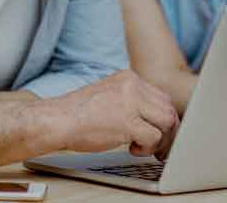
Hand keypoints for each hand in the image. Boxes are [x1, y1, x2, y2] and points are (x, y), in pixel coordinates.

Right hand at [56, 70, 178, 158]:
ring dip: (159, 139)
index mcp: (128, 77)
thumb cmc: (78, 113)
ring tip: (143, 147)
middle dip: (167, 130)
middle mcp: (132, 85)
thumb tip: (151, 117)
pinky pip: (154, 136)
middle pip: (168, 107)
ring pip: (167, 121)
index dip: (162, 117)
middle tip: (158, 146)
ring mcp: (131, 101)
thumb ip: (131, 100)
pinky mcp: (128, 121)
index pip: (160, 96)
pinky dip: (147, 148)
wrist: (58, 120)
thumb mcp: (109, 95)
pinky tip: (132, 149)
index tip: (159, 131)